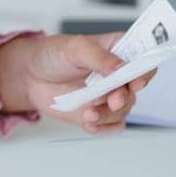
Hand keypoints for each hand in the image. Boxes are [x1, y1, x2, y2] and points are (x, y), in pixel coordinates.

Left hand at [0, 33, 158, 133]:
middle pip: (136, 88)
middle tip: (112, 100)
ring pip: (124, 109)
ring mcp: (109, 94)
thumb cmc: (52, 55)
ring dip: (109, 114)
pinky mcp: (100, 112)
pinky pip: (113, 125)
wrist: (30, 77)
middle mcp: (118, 74)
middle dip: (124, 97)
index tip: (136, 80)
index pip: (143, 59)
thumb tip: (119, 68)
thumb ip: (99, 57)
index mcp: (117, 50)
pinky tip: (90, 123)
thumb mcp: (74, 48)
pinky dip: (104, 127)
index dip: (145, 69)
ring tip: (88, 113)